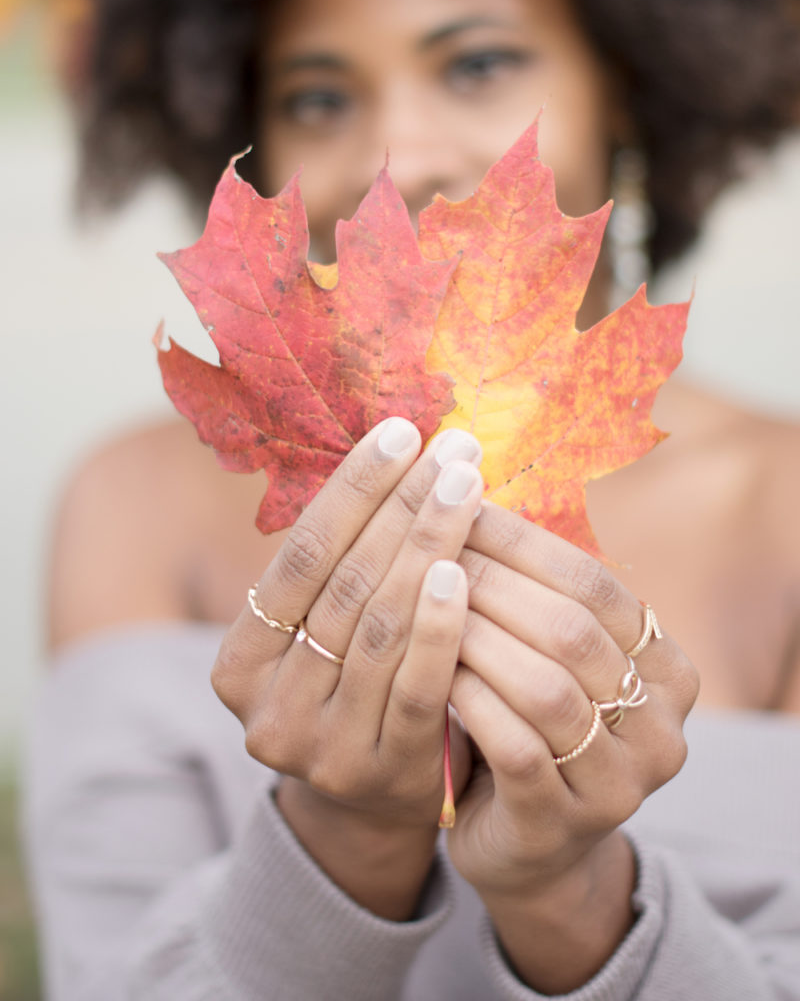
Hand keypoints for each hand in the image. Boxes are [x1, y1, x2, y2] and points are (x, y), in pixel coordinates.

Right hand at [211, 417, 483, 915]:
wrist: (373, 801)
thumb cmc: (355, 685)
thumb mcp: (324, 630)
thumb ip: (342, 563)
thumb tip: (400, 448)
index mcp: (238, 662)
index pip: (299, 556)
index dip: (353, 490)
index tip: (402, 431)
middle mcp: (267, 707)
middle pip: (344, 584)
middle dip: (404, 506)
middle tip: (455, 450)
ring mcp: (321, 747)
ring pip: (380, 626)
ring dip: (429, 546)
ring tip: (468, 487)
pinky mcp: (381, 773)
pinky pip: (418, 686)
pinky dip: (443, 625)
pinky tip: (466, 568)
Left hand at [446, 503, 698, 987]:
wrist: (526, 845)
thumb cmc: (527, 722)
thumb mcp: (545, 653)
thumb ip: (530, 589)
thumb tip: (464, 487)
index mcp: (667, 667)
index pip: (594, 582)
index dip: (522, 540)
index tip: (457, 503)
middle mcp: (662, 726)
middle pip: (573, 630)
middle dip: (492, 581)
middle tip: (425, 545)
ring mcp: (620, 782)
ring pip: (547, 688)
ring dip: (475, 637)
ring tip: (417, 601)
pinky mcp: (565, 823)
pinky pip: (516, 748)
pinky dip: (469, 700)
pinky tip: (427, 670)